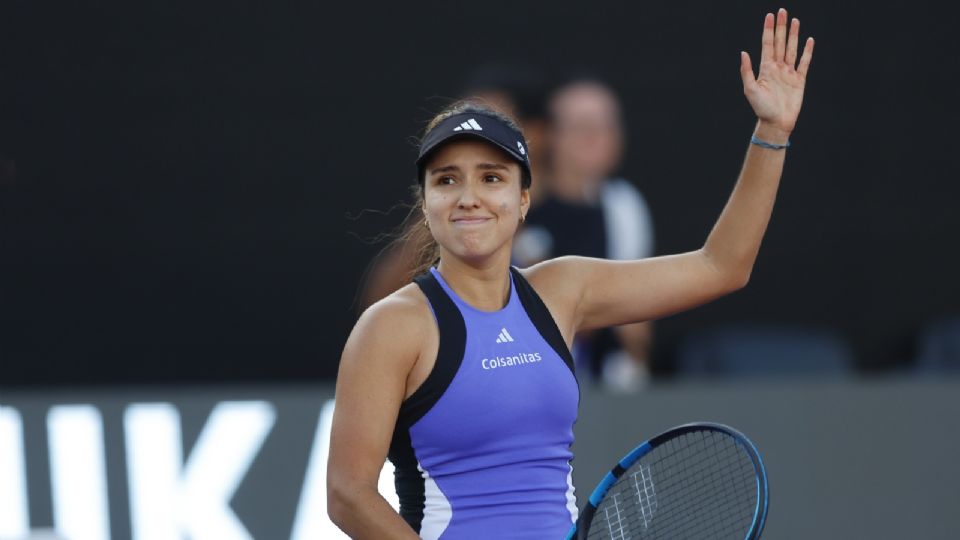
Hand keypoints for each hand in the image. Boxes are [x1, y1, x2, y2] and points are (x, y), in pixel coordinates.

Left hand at [740, 8, 813, 139]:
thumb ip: (747, 71)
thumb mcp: (750, 89)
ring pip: (792, 49)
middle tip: (782, 11)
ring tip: (795, 21)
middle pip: (780, 42)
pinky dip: (807, 51)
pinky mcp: (799, 80)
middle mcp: (777, 68)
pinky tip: (809, 40)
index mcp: (765, 68)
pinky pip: (804, 63)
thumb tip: (743, 52)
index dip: (768, 30)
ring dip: (793, 35)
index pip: (767, 44)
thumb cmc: (761, 108)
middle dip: (781, 27)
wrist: (776, 122)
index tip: (769, 16)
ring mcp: (789, 73)